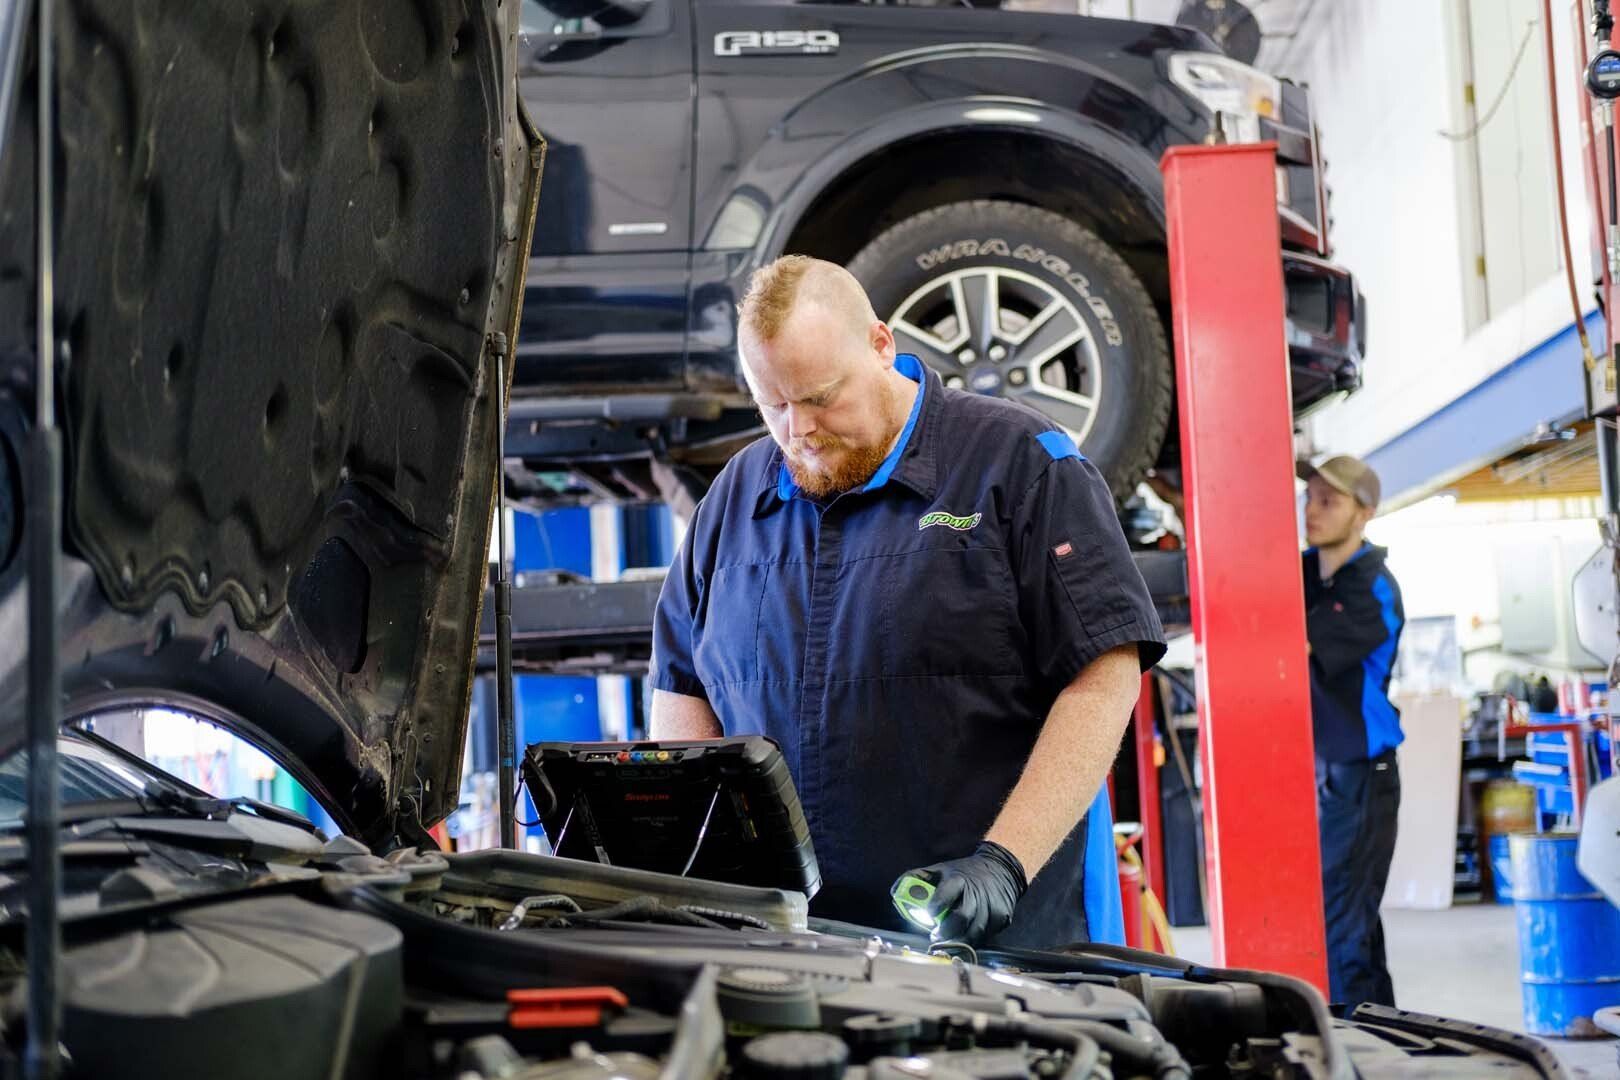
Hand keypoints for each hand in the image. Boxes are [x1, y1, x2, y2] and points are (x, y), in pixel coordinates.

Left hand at [891, 841, 1026, 943]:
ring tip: (946, 946)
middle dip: (946, 931)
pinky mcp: (1001, 918)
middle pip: (962, 917)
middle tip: (935, 938)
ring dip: (959, 942)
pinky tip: (963, 942)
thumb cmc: (963, 873)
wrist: (1001, 870)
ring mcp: (991, 907)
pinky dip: (972, 942)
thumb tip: (895, 892)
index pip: (948, 891)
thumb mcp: (941, 869)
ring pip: (974, 932)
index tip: (929, 915)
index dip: (937, 904)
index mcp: (959, 879)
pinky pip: (985, 936)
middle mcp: (977, 893)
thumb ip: (918, 878)